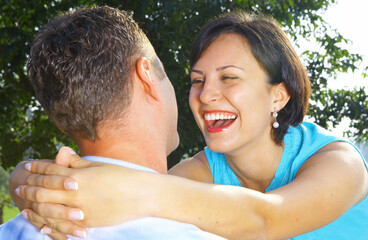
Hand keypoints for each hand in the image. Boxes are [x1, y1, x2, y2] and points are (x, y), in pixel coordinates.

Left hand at [16, 147, 160, 232]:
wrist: (142, 194)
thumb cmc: (123, 176)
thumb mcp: (100, 166)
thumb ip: (79, 163)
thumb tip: (63, 153)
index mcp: (79, 175)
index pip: (51, 170)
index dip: (38, 168)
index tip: (29, 166)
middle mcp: (76, 192)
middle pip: (43, 190)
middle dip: (29, 188)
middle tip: (19, 187)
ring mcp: (80, 209)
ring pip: (48, 209)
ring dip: (34, 207)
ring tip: (24, 205)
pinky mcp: (87, 222)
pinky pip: (63, 226)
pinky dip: (50, 225)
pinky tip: (42, 224)